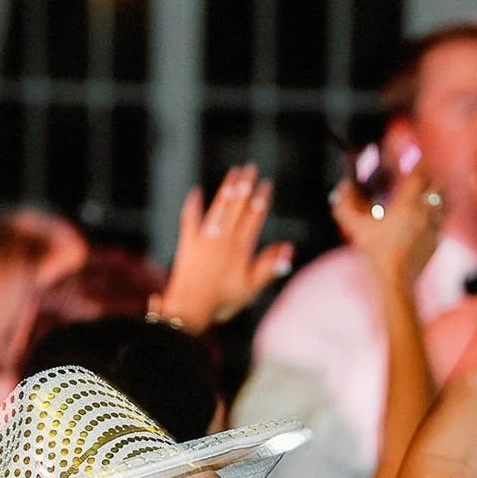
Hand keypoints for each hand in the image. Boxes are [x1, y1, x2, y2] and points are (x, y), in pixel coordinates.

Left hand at [154, 163, 291, 330]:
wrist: (189, 308)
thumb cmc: (221, 302)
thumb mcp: (251, 288)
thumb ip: (270, 266)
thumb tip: (289, 248)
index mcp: (240, 248)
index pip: (254, 218)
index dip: (261, 200)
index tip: (266, 184)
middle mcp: (223, 239)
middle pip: (236, 207)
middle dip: (245, 186)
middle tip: (250, 168)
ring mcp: (204, 239)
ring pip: (218, 208)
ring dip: (226, 189)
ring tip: (233, 174)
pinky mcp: (187, 244)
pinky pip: (190, 219)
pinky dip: (193, 205)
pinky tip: (196, 191)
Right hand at [332, 156, 442, 291]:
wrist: (396, 283)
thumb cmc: (377, 255)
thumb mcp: (355, 227)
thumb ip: (346, 204)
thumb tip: (342, 188)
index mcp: (408, 204)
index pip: (419, 173)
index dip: (415, 164)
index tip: (409, 161)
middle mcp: (425, 212)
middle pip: (436, 184)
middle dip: (427, 179)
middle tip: (416, 179)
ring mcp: (434, 227)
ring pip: (441, 203)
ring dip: (432, 197)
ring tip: (419, 199)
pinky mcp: (437, 242)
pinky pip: (439, 223)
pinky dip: (432, 218)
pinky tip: (420, 223)